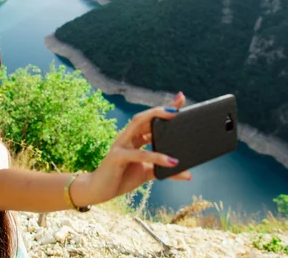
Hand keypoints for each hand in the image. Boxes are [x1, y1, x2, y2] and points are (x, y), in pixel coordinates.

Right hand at [72, 92, 191, 206]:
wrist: (99, 190)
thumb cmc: (122, 177)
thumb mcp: (147, 172)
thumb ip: (165, 170)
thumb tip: (188, 174)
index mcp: (134, 137)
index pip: (151, 120)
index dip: (164, 108)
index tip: (180, 98)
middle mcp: (127, 136)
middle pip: (144, 116)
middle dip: (161, 109)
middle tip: (178, 105)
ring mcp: (121, 144)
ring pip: (138, 124)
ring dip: (155, 118)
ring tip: (173, 116)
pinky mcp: (117, 156)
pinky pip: (139, 154)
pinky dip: (156, 156)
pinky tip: (171, 161)